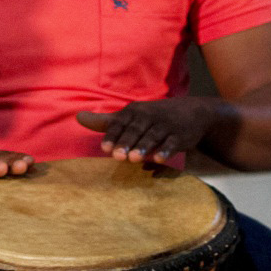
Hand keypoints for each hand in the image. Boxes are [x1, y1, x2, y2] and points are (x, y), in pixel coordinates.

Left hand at [75, 99, 219, 163]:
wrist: (192, 111)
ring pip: (153, 136)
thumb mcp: (130, 116)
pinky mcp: (181, 135)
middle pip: (135, 130)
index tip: (105, 149)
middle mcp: (149, 116)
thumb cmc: (152, 117)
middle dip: (126, 143)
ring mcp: (165, 125)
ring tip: (134, 159)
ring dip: (144, 147)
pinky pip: (173, 143)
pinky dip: (167, 150)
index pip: (121, 124)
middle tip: (117, 157)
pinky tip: (160, 159)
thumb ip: (105, 121)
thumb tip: (78, 117)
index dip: (113, 136)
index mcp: (134, 112)